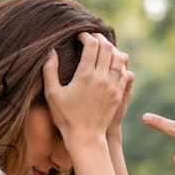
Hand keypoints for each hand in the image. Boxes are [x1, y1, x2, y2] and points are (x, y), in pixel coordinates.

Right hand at [43, 32, 129, 146]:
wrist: (86, 137)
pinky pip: (124, 71)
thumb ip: (50, 71)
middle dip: (100, 38)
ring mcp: (113, 85)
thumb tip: (50, 51)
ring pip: (119, 57)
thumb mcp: (52, 94)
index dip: (86, 36)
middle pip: (107, 47)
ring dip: (112, 49)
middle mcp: (101, 78)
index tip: (80, 36)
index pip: (91, 45)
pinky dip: (119, 63)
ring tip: (103, 48)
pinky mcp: (119, 93)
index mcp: (85, 75)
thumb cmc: (66, 117)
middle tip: (92, 37)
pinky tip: (111, 63)